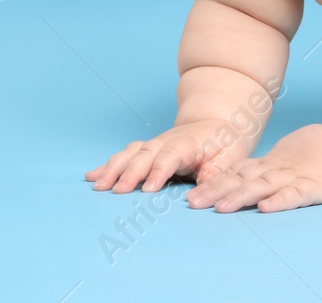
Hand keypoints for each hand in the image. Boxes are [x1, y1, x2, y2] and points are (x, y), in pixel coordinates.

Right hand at [86, 119, 248, 193]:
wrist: (217, 122)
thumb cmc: (225, 143)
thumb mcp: (230, 158)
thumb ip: (215, 176)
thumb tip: (197, 199)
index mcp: (187, 143)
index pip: (170, 156)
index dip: (159, 171)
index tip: (149, 189)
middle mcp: (166, 141)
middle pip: (145, 155)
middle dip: (130, 172)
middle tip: (117, 191)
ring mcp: (153, 144)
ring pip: (130, 153)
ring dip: (113, 168)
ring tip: (98, 186)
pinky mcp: (146, 149)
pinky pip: (125, 154)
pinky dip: (108, 164)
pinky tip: (91, 176)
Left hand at [187, 123, 321, 212]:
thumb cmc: (320, 154)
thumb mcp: (286, 159)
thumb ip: (263, 169)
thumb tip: (235, 179)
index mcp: (270, 165)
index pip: (236, 173)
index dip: (213, 183)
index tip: (191, 195)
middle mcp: (277, 171)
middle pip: (242, 180)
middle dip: (216, 191)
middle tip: (193, 203)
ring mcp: (295, 177)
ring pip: (262, 187)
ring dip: (240, 196)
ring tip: (220, 207)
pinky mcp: (314, 186)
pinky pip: (295, 194)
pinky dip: (281, 201)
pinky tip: (266, 208)